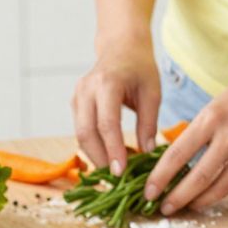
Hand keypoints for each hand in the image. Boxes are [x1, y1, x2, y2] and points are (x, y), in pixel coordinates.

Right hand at [73, 38, 160, 174]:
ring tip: (115, 172)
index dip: (113, 150)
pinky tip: (109, 158)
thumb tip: (147, 154)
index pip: (107, 123)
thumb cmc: (140, 68)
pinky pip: (80, 129)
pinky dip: (93, 146)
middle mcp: (86, 89)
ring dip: (95, 155)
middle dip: (100, 159)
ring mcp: (77, 95)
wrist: (120, 46)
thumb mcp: (152, 92)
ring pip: (80, 134)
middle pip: (86, 132)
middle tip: (117, 180)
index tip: (122, 172)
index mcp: (107, 83)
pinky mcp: (75, 103)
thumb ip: (149, 123)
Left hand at [143, 57, 227, 213]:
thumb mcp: (216, 105)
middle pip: (196, 179)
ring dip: (198, 202)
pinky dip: (219, 191)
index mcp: (211, 118)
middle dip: (176, 198)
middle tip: (163, 208)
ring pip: (218, 188)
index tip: (148, 191)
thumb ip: (200, 133)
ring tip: (185, 206)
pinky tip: (208, 195)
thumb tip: (178, 162)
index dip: (159, 178)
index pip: (177, 155)